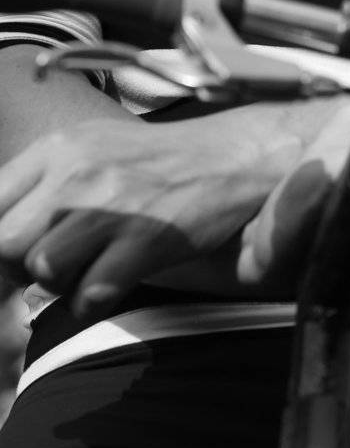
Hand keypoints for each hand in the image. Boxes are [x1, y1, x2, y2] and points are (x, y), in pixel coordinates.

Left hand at [0, 115, 284, 318]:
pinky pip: (89, 296)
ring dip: (60, 283)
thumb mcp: (89, 148)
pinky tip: (115, 279)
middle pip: (5, 242)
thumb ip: (40, 184)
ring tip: (87, 269)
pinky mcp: (145, 240)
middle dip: (19, 267)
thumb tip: (1, 239)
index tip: (17, 254)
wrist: (230, 157)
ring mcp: (112, 206)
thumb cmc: (154, 161)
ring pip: (43, 270)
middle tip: (53, 266)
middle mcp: (78, 171)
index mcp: (58, 147)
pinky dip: (95, 300)